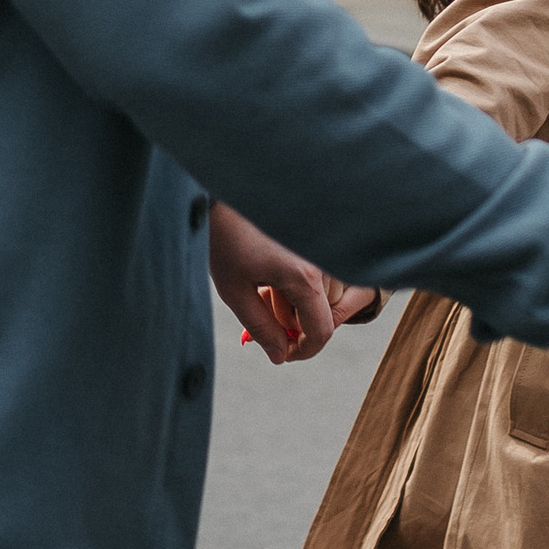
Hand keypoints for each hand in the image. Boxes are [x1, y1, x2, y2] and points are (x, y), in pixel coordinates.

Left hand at [210, 203, 382, 364]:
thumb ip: (262, 329)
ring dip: (294, 304)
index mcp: (303, 278)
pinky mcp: (317, 242)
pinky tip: (273, 271)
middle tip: (261, 313)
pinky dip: (298, 285)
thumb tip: (281, 356)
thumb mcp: (236, 292)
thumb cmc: (226, 240)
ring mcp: (322, 250)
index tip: (283, 355)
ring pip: (320, 298)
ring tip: (263, 286)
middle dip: (291, 324)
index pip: (321, 331)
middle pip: (319, 316)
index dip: (304, 350)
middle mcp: (322, 263)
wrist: (226, 192)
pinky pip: (317, 278)